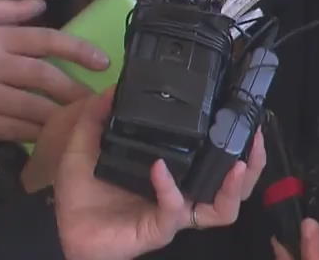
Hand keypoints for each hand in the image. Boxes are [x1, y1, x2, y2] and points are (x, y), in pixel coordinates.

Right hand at [0, 25, 110, 194]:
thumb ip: (23, 51)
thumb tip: (80, 55)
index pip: (45, 38)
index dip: (78, 49)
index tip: (104, 63)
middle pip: (43, 75)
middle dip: (74, 91)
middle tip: (95, 102)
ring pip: (34, 106)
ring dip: (62, 117)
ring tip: (79, 121)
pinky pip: (20, 129)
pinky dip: (41, 134)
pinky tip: (54, 137)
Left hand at [55, 90, 267, 259]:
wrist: (62, 231)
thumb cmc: (81, 194)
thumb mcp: (86, 145)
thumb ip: (97, 115)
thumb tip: (114, 87)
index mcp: (174, 174)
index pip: (215, 160)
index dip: (235, 142)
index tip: (243, 115)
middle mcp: (181, 195)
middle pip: (235, 188)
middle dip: (254, 165)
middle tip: (256, 138)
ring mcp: (173, 214)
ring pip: (222, 209)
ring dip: (234, 187)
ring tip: (238, 164)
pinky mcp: (159, 229)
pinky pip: (175, 211)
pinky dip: (170, 188)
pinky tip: (160, 167)